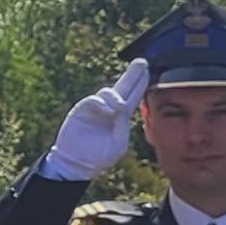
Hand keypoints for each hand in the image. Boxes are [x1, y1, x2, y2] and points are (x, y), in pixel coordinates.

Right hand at [42, 59, 149, 179]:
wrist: (77, 162)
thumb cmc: (99, 156)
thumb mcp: (118, 144)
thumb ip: (123, 126)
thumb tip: (121, 107)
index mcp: (120, 117)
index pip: (133, 96)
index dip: (140, 84)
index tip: (148, 71)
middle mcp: (109, 108)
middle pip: (123, 87)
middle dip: (133, 74)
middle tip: (142, 62)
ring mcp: (95, 108)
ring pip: (108, 92)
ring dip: (116, 97)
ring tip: (119, 108)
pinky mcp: (81, 109)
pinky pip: (93, 100)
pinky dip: (101, 103)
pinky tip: (108, 111)